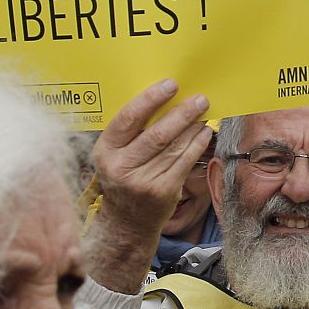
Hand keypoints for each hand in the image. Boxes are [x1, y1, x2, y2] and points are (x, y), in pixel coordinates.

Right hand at [82, 80, 210, 291]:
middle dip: (181, 113)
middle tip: (199, 98)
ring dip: (193, 126)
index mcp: (104, 152)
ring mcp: (143, 181)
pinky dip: (197, 144)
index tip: (171, 85)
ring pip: (174, 147)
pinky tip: (204, 132)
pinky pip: (185, 161)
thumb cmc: (123, 179)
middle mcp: (121, 167)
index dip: (150, 99)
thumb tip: (162, 98)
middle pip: (157, 133)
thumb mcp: (115, 156)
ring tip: (204, 111)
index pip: (127, 119)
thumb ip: (131, 132)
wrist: (126, 223)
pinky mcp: (163, 191)